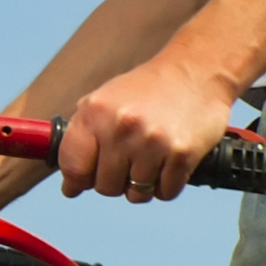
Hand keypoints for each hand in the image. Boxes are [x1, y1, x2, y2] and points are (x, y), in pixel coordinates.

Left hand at [58, 53, 240, 203]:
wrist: (197, 71)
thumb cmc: (148, 89)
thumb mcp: (104, 99)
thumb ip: (82, 135)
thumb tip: (69, 184)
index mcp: (95, 113)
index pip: (73, 167)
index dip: (77, 180)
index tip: (83, 181)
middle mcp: (121, 128)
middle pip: (104, 187)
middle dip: (114, 181)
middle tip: (127, 164)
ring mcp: (152, 142)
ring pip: (136, 195)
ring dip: (142, 185)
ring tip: (150, 161)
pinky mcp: (182, 154)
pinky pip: (165, 193)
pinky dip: (166, 186)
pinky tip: (168, 164)